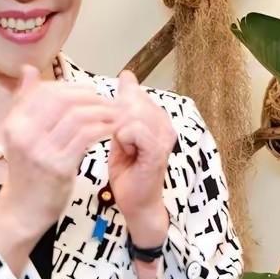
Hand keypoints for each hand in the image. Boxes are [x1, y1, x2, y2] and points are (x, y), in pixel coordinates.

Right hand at [0, 64, 117, 274]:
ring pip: (78, 116)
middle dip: (91, 97)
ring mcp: (40, 150)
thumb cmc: (28, 170)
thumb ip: (25, 101)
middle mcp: (23, 134)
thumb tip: (29, 70)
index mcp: (14, 122)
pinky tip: (112, 130)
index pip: (46, 91)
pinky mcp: (59, 166)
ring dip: (101, 112)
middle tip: (109, 101)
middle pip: (63, 100)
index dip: (72, 87)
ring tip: (115, 114)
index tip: (90, 92)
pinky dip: (103, 128)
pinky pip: (87, 137)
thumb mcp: (20, 134)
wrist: (24, 208)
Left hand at [108, 70, 175, 243]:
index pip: (134, 93)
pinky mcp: (157, 150)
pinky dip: (123, 138)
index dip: (116, 107)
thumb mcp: (121, 133)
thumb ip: (123, 108)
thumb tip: (126, 75)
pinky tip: (124, 151)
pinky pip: (134, 129)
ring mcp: (164, 136)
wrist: (135, 203)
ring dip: (118, 129)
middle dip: (115, 117)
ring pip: (132, 112)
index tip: (114, 129)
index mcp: (157, 117)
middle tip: (117, 141)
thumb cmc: (128, 171)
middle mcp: (165, 124)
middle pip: (132, 100)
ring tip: (122, 147)